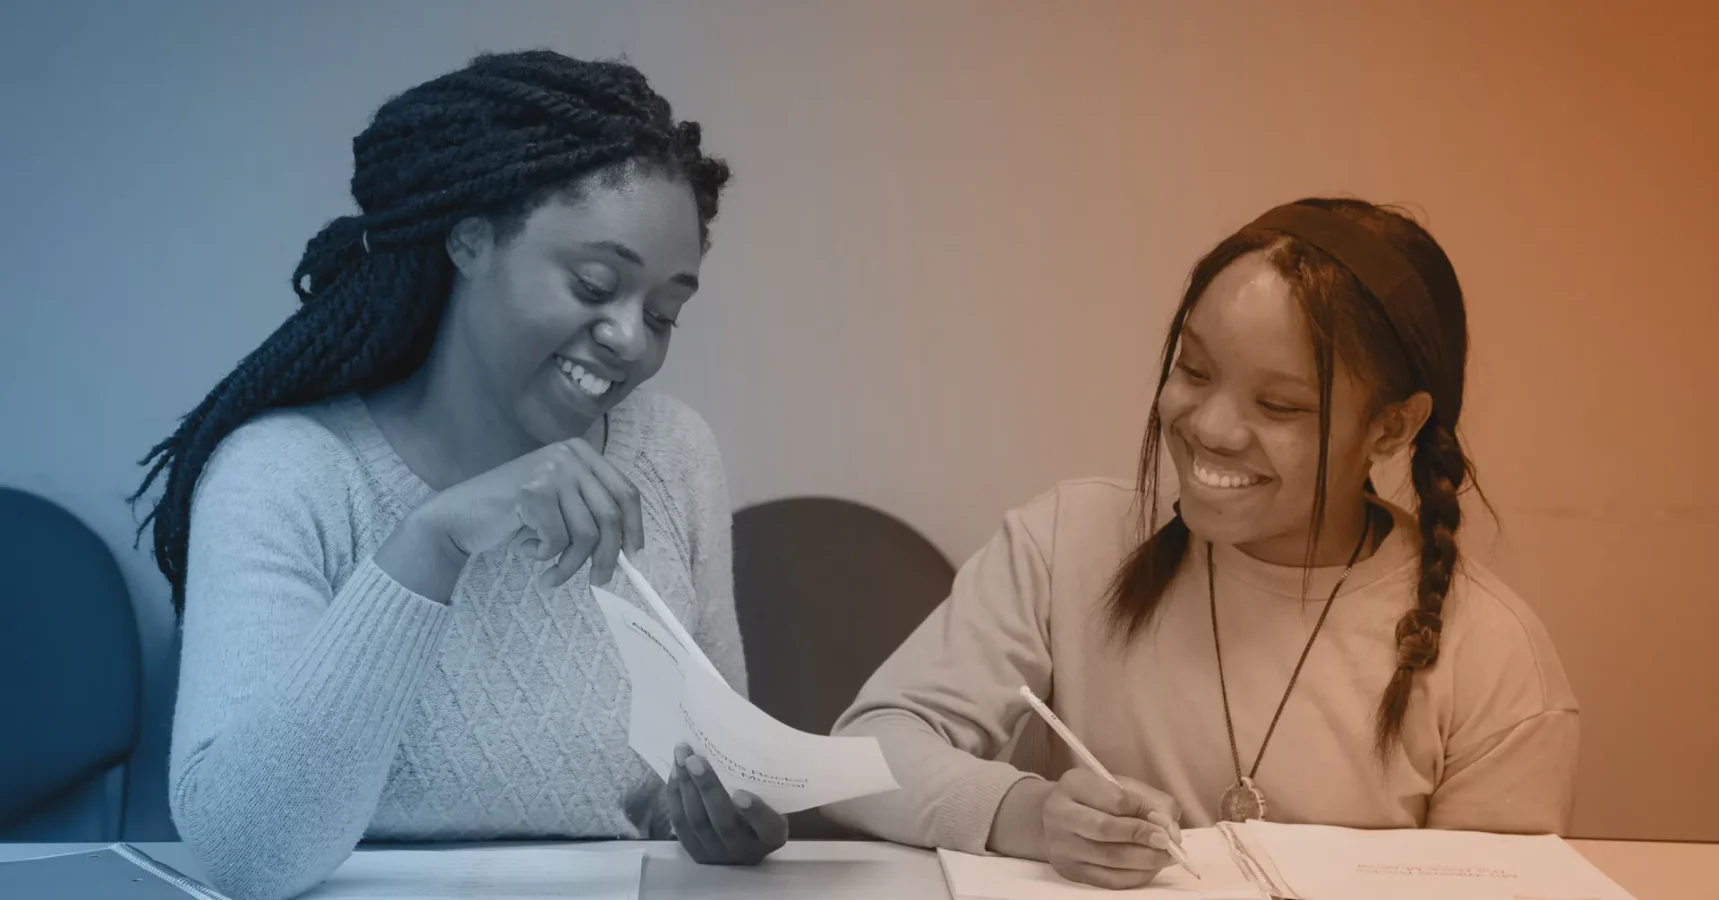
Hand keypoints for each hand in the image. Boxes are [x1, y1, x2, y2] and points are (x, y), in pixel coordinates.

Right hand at [387, 437, 643, 599]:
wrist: (458, 516)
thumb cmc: (512, 515)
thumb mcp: (560, 505)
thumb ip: (591, 514)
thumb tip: (630, 551)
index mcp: (582, 454)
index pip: (625, 492)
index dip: (634, 527)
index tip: (634, 557)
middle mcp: (569, 456)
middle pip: (610, 515)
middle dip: (607, 556)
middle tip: (599, 581)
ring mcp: (550, 472)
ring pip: (585, 534)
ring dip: (571, 565)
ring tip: (553, 575)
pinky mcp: (531, 493)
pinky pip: (557, 540)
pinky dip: (545, 556)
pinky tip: (527, 550)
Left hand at [666, 744, 788, 864]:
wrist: (742, 843)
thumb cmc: (761, 809)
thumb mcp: (773, 802)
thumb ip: (762, 786)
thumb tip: (737, 748)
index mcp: (771, 837)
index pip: (769, 828)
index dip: (756, 812)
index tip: (741, 793)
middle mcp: (745, 851)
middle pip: (724, 822)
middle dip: (707, 788)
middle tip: (694, 759)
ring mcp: (716, 853)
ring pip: (697, 821)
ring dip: (686, 786)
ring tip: (681, 757)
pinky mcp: (694, 850)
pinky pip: (680, 823)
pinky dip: (675, 795)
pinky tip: (676, 772)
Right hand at [1041, 768, 1182, 889]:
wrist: (1054, 821)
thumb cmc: (1094, 800)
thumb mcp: (1117, 786)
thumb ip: (1147, 800)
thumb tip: (1169, 826)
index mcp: (1074, 785)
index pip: (1114, 798)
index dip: (1144, 810)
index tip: (1165, 819)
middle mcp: (1061, 814)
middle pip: (1106, 828)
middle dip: (1142, 835)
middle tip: (1168, 841)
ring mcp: (1063, 846)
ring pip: (1109, 858)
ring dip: (1145, 859)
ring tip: (1165, 856)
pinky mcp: (1070, 871)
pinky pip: (1108, 879)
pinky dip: (1136, 876)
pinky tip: (1150, 868)